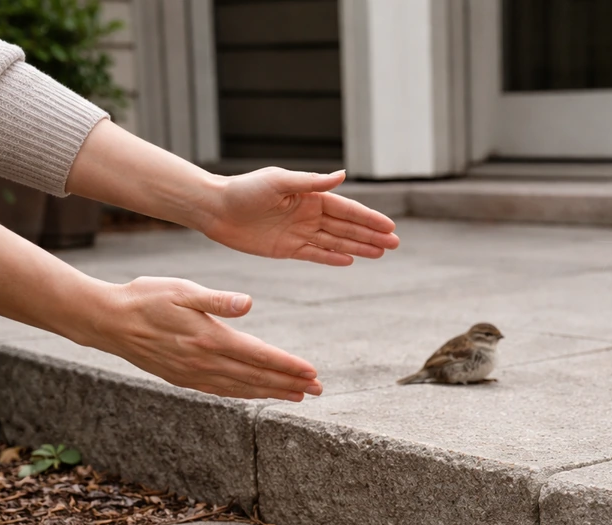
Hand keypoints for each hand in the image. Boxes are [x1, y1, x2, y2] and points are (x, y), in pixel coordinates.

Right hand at [92, 277, 322, 400]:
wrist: (107, 320)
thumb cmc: (146, 296)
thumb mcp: (182, 289)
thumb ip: (217, 299)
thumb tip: (248, 304)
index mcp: (209, 338)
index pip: (259, 355)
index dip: (287, 366)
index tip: (312, 373)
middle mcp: (204, 361)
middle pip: (256, 377)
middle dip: (289, 384)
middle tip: (318, 389)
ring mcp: (193, 373)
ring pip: (241, 388)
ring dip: (271, 392)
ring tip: (297, 395)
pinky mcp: (183, 378)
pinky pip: (221, 391)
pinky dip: (244, 394)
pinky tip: (257, 394)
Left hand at [202, 168, 399, 265]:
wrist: (216, 209)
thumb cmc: (245, 190)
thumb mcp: (280, 181)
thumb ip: (312, 182)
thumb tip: (342, 175)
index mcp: (310, 196)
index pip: (347, 209)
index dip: (369, 219)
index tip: (389, 226)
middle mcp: (308, 214)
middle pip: (347, 227)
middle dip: (371, 235)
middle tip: (395, 244)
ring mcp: (299, 232)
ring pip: (336, 242)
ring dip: (358, 247)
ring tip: (380, 254)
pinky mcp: (287, 248)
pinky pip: (315, 254)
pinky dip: (332, 258)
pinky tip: (350, 261)